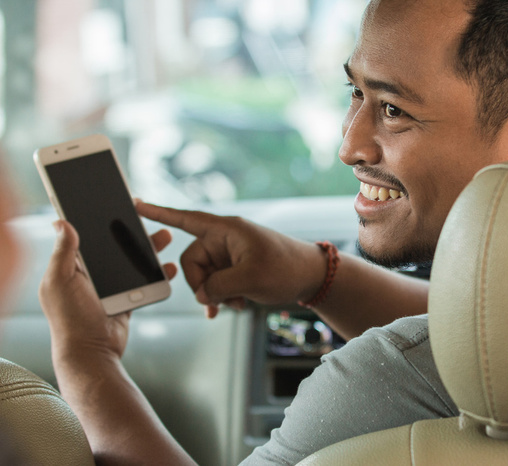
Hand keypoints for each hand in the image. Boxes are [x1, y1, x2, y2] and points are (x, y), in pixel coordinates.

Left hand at [39, 220, 176, 359]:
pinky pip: (143, 281)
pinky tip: (168, 267)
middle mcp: (89, 275)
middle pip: (114, 245)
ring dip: (148, 248)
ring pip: (131, 260)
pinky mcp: (125, 299)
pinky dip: (156, 273)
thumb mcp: (60, 281)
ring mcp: (109, 287)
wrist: (92, 353)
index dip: (97, 218)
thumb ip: (63, 252)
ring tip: (164, 237)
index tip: (115, 202)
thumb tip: (61, 221)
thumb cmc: (71, 319)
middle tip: (145, 216)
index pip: (85, 235)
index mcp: (70, 267)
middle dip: (131, 231)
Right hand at [135, 202, 326, 317]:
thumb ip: (218, 287)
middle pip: (192, 261)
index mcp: (226, 229)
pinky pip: (217, 282)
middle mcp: (224, 238)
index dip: (159, 213)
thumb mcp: (250, 279)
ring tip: (235, 304)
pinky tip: (234, 306)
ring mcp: (230, 253)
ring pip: (205, 276)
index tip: (136, 204)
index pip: (185, 219)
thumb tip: (203, 294)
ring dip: (215, 294)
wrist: (312, 276)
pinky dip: (223, 295)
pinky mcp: (237, 267)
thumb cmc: (286, 268)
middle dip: (202, 285)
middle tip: (218, 302)